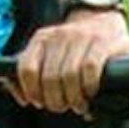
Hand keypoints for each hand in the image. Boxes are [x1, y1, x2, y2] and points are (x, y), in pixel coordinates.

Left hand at [12, 10, 128, 116]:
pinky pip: (90, 69)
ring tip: (77, 104)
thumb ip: (32, 72)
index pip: (26, 69)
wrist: (105, 21)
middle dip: (55, 100)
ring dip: (73, 98)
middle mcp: (59, 36)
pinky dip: (88, 87)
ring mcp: (81, 37)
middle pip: (49, 78)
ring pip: (69, 76)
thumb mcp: (49, 53)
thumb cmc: (74, 47)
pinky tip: (90, 92)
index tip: (38, 102)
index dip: (31, 91)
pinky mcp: (101, 42)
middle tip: (61, 106)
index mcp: (41, 39)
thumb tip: (23, 99)